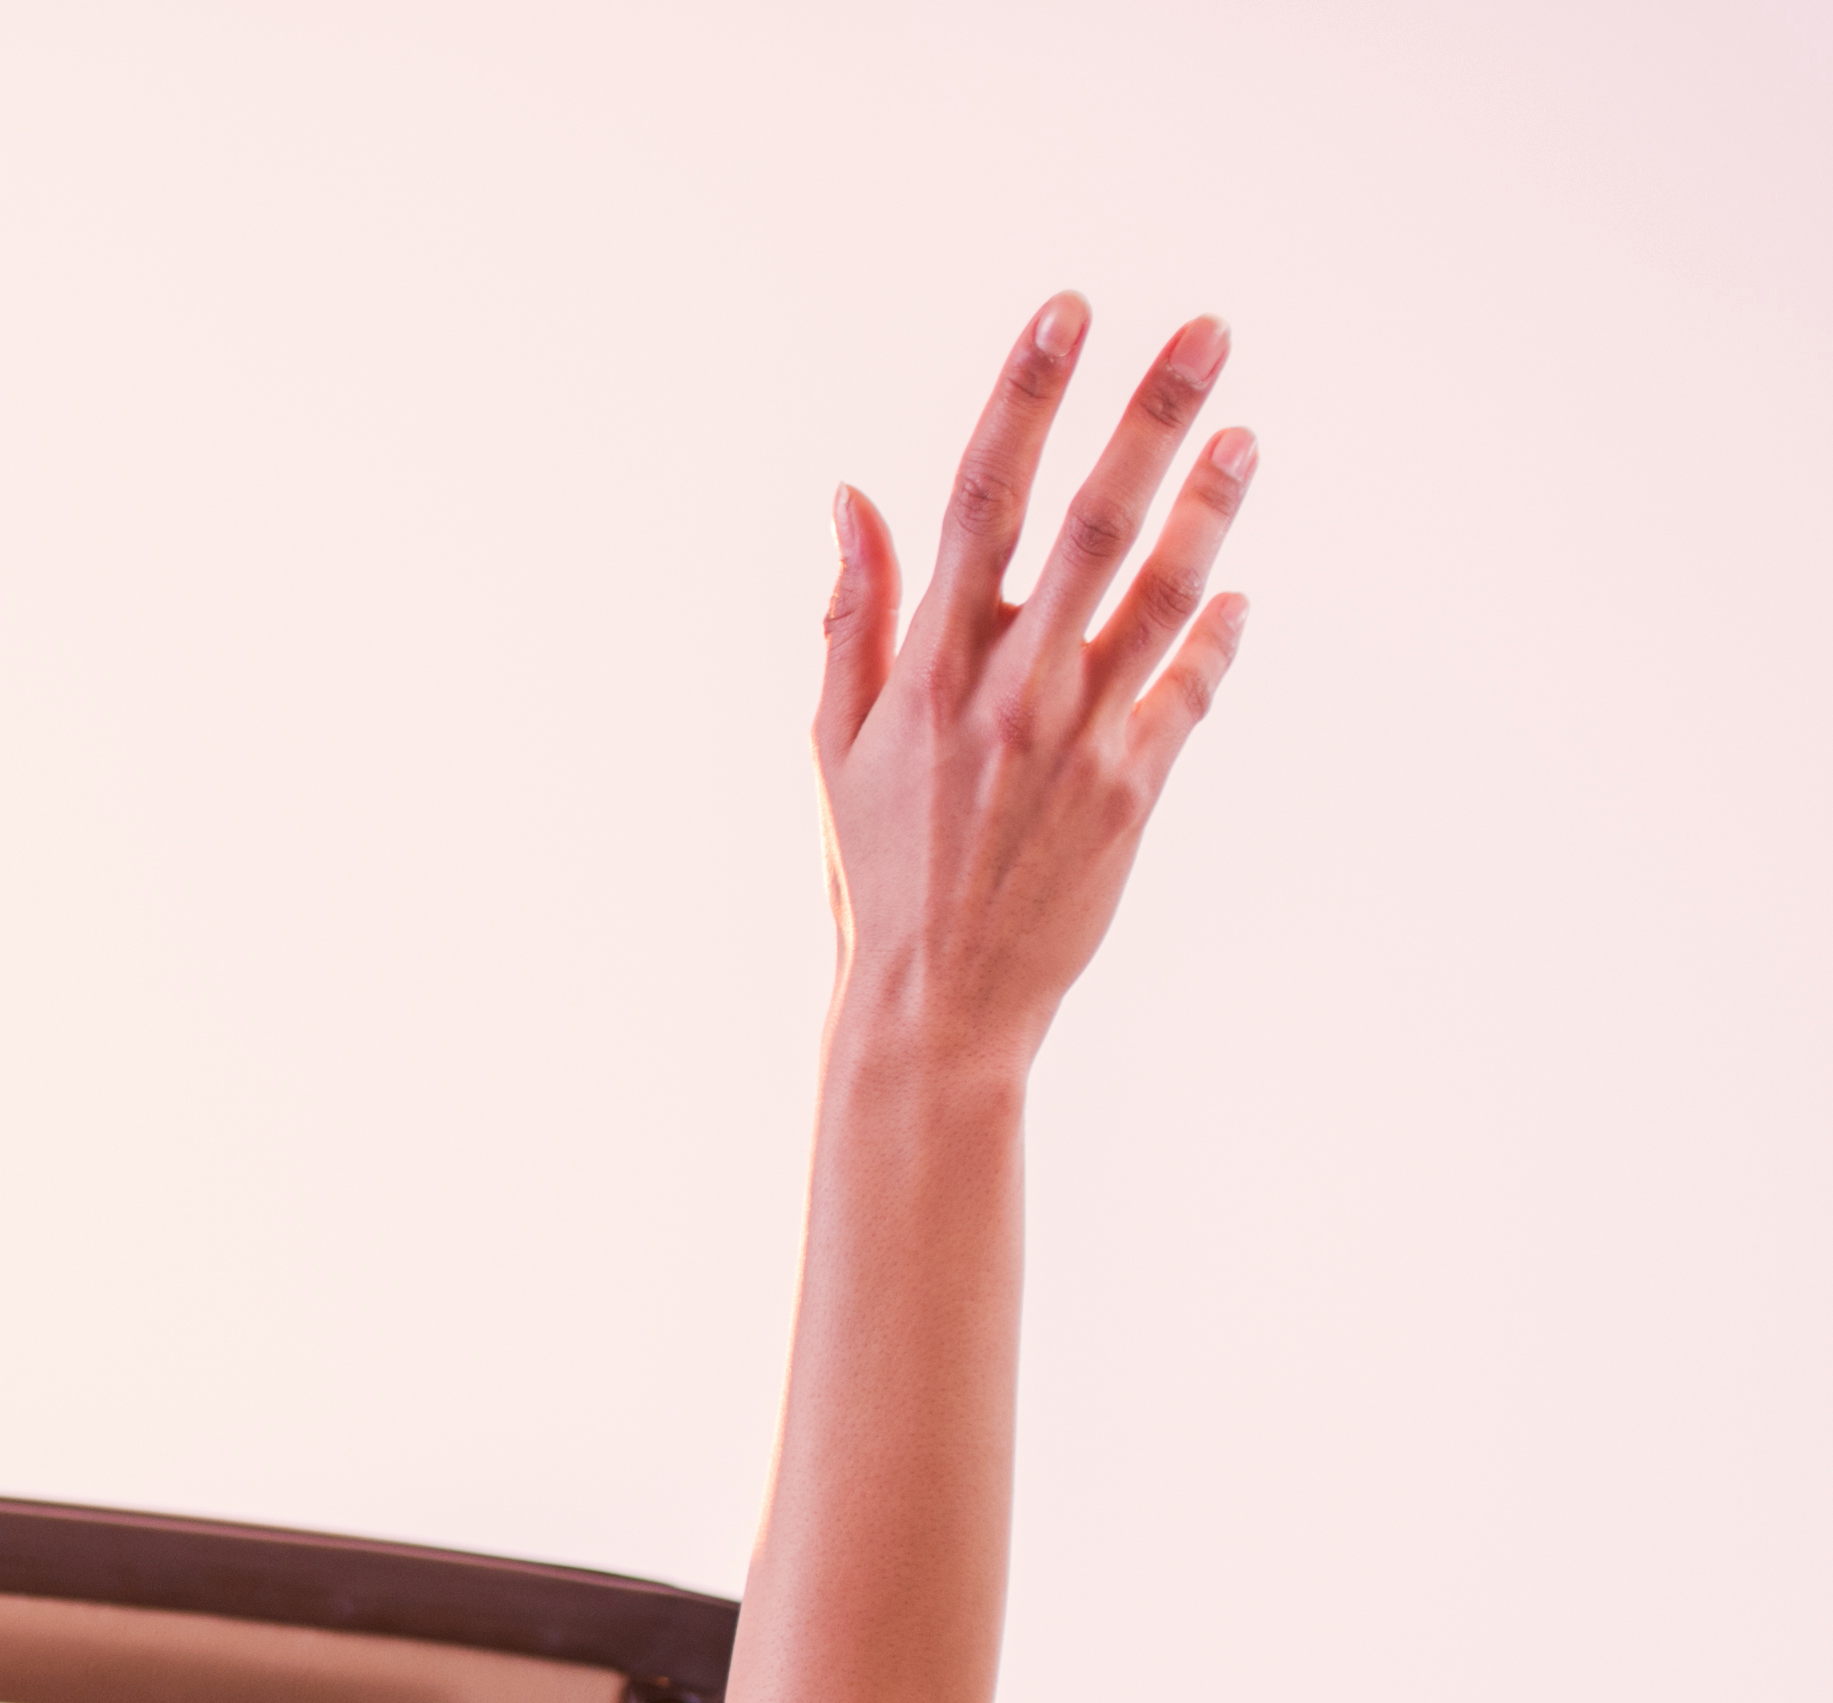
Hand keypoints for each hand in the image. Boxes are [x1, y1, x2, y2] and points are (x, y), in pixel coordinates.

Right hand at [817, 295, 1258, 1074]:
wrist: (933, 1008)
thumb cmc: (876, 872)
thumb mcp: (837, 743)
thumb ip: (854, 616)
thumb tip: (854, 498)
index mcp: (927, 669)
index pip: (979, 500)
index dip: (1025, 398)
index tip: (1066, 314)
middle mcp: (1006, 689)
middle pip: (1090, 521)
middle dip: (1150, 416)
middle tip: (1209, 332)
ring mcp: (1077, 738)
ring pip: (1159, 592)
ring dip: (1210, 505)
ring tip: (1246, 434)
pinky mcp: (1132, 792)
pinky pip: (1188, 691)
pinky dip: (1214, 635)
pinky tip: (1235, 591)